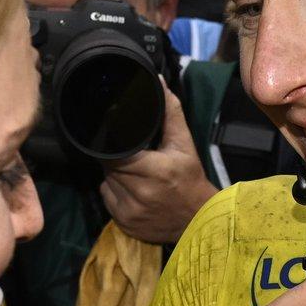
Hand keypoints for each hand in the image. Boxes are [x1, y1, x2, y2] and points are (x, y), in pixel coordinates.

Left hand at [101, 85, 214, 245]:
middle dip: (115, 157)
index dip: (111, 143)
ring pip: (106, 181)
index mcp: (155, 171)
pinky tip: (131, 189)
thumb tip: (156, 82)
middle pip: (109, 166)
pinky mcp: (124, 224)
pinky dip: (114, 191)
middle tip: (130, 154)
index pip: (116, 152)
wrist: (199, 221)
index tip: (112, 136)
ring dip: (114, 174)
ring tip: (132, 171)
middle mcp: (140, 193)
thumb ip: (169, 112)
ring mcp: (130, 212)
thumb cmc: (190, 179)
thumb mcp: (184, 144)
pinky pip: (107, 198)